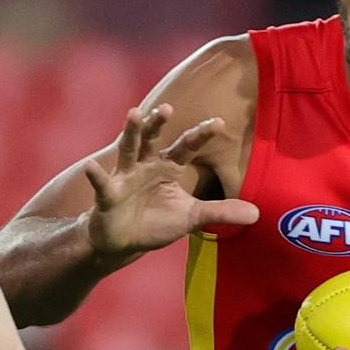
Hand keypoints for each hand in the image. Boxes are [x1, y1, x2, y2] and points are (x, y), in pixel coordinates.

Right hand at [82, 104, 258, 255]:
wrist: (123, 241)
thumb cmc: (156, 222)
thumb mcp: (192, 218)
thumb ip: (221, 212)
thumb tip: (258, 214)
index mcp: (169, 166)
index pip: (187, 146)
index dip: (201, 135)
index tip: (219, 123)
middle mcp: (146, 164)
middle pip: (153, 138)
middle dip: (158, 123)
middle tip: (166, 108)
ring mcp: (125, 176)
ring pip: (129, 149)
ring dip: (132, 132)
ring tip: (134, 114)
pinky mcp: (109, 194)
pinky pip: (103, 183)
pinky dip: (97, 175)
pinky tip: (91, 166)